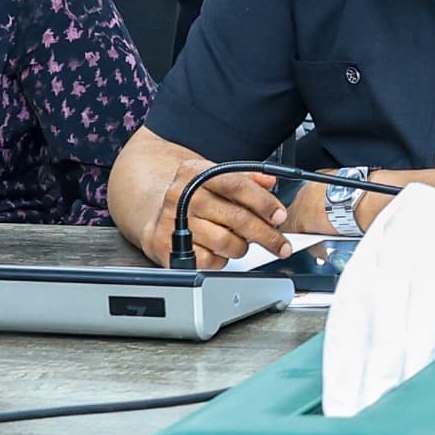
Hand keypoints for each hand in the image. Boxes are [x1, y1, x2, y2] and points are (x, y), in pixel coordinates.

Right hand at [175, 170, 291, 264]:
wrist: (154, 212)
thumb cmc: (193, 196)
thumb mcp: (215, 178)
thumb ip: (245, 178)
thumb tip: (270, 181)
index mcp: (196, 173)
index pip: (237, 185)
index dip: (263, 202)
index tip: (280, 216)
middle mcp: (183, 196)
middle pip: (236, 217)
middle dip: (265, 234)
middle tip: (280, 244)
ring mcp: (174, 223)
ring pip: (226, 242)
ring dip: (241, 247)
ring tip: (241, 243)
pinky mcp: (168, 248)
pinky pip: (209, 261)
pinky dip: (221, 260)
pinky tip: (219, 251)